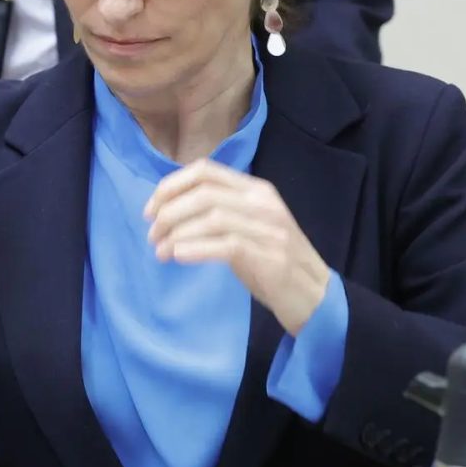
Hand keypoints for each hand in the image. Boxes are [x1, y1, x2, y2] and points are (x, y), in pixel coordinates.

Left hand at [144, 160, 330, 335]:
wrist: (315, 296)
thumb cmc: (273, 263)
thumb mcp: (247, 228)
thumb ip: (219, 213)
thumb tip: (170, 211)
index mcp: (256, 190)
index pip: (206, 170)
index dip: (171, 186)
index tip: (150, 210)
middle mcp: (264, 203)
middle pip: (205, 193)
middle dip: (169, 212)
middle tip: (152, 236)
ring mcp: (270, 229)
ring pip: (213, 217)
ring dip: (177, 233)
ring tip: (160, 252)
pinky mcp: (271, 257)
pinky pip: (226, 245)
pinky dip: (196, 248)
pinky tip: (178, 257)